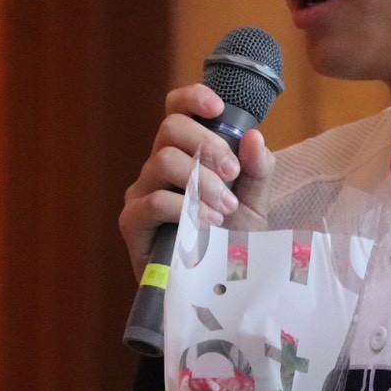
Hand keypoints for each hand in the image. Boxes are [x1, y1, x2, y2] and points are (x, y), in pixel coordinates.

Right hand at [117, 83, 276, 277]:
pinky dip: (185, 208)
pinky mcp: (132, 223)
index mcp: (185, 155)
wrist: (216, 291)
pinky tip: (207, 224)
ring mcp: (142, 193)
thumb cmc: (232, 244)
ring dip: (201, 181)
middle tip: (232, 173)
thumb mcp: (255, 203)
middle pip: (170, 128)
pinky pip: (153, 201)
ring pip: (162, 160)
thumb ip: (258, 170)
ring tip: (225, 208)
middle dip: (208, 145)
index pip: (176, 111)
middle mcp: (158, 168)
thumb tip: (254, 136)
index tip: (218, 107)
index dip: (192, 99)